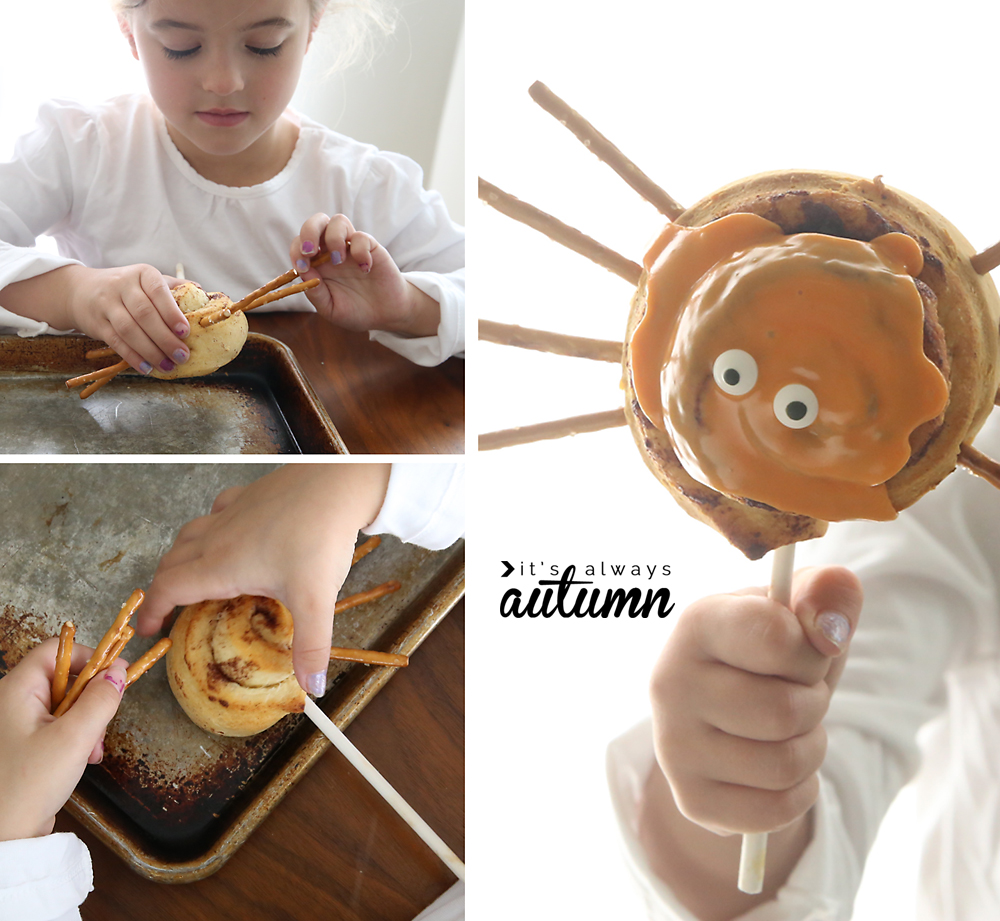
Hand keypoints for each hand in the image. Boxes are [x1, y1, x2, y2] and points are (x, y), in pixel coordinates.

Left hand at [0, 638, 125, 841]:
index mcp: (16, 690)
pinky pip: (58, 725)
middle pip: (66, 677)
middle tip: (101, 726)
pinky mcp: (23, 745)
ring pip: (66, 703)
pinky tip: (82, 758)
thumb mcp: (74, 738)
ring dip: (87, 722)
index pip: (57, 649)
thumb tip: (119, 671)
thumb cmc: (28, 786)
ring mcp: (16, 724)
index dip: (88, 657)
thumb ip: (101, 700)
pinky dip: (76, 737)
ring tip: (91, 751)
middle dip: (92, 699)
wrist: (3, 837)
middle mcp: (13, 701)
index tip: (112, 678)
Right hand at [64, 264, 191, 373]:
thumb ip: (175, 287)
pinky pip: (116, 342)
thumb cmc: (127, 288)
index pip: (158, 291)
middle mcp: (122, 285)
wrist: (81, 290)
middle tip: (182, 356)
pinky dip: (132, 356)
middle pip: (144, 314)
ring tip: (168, 366)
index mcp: (142, 274)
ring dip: (150, 351)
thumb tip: (205, 295)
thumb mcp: (148, 281)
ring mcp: (106, 304)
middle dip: (165, 338)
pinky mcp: (96, 323)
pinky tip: (147, 368)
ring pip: (129, 329)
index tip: (185, 331)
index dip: (171, 312)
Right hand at [138, 464, 391, 696]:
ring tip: (190, 576)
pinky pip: (216, 511)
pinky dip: (209, 528)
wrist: (338, 484)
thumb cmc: (321, 538)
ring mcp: (232, 511)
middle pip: (171, 562)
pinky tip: (226, 534)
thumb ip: (311, 647)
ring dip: (181, 558)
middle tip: (166, 610)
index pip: (168, 589)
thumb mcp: (316, 600)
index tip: (148, 630)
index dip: (152, 611)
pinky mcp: (249, 494)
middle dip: (162, 588)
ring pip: (189, 534)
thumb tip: (311, 688)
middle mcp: (217, 536)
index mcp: (221, 565)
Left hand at [290, 213, 439, 336]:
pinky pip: (362, 237)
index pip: (300, 244)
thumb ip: (316, 292)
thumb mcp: (330, 309)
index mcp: (318, 264)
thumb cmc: (356, 311)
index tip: (302, 266)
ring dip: (333, 238)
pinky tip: (365, 269)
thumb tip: (302, 271)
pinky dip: (360, 250)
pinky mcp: (371, 247)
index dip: (297, 250)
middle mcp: (332, 250)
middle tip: (311, 251)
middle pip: (317, 222)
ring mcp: (351, 247)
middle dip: (309, 231)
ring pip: (338, 221)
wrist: (386, 314)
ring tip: (339, 261)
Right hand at [650, 566, 862, 837]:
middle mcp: (670, 680)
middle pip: (785, 711)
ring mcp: (673, 743)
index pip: (776, 636)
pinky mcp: (690, 796)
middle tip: (797, 694)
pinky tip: (780, 771)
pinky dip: (798, 794)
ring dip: (810, 750)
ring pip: (784, 764)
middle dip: (813, 705)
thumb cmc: (770, 650)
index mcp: (697, 622)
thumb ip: (825, 594)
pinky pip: (774, 812)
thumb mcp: (798, 612)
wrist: (725, 708)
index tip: (802, 648)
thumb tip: (834, 614)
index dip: (811, 650)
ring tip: (790, 730)